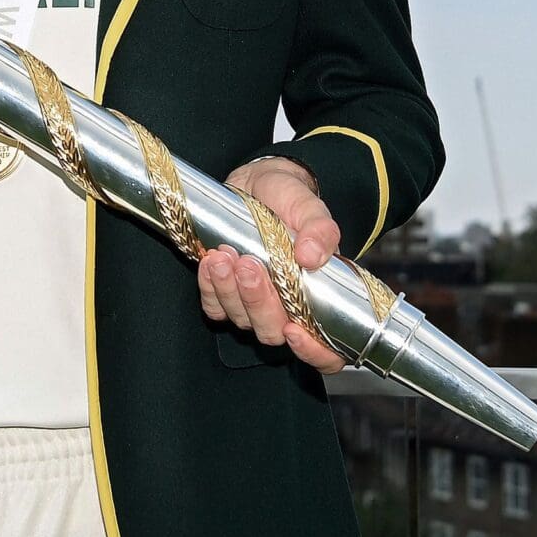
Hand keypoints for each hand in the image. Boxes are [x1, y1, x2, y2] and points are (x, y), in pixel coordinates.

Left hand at [198, 157, 345, 372]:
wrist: (258, 184)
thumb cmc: (290, 201)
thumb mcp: (310, 208)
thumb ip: (320, 231)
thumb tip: (311, 257)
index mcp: (320, 297)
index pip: (327, 351)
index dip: (313, 352)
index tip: (294, 330)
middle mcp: (288, 308)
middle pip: (273, 332)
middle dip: (258, 302)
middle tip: (249, 264)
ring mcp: (254, 304)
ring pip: (241, 321)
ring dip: (230, 291)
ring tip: (225, 254)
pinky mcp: (226, 294)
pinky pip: (215, 308)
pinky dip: (209, 288)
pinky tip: (209, 260)